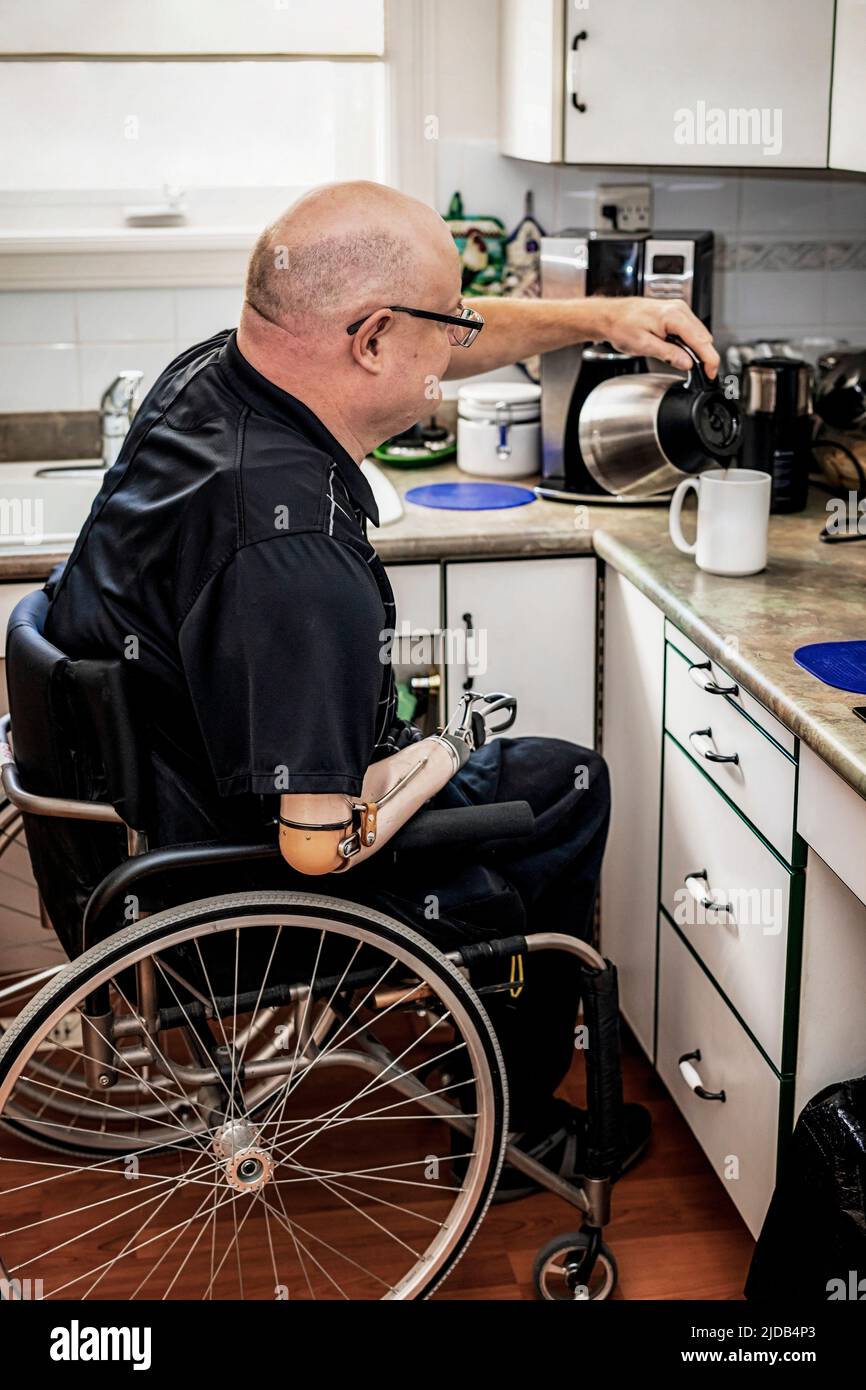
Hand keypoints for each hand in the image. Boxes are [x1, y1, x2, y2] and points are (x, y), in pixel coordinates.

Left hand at [597, 297, 719, 377]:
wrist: (611, 316)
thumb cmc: (622, 326)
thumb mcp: (644, 345)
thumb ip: (669, 354)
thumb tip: (687, 363)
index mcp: (673, 316)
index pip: (701, 340)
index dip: (709, 360)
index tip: (711, 374)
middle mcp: (679, 309)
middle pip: (704, 337)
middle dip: (705, 356)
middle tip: (701, 374)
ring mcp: (679, 309)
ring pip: (699, 333)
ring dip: (698, 349)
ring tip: (688, 363)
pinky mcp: (675, 313)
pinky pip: (691, 330)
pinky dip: (691, 342)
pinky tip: (682, 351)